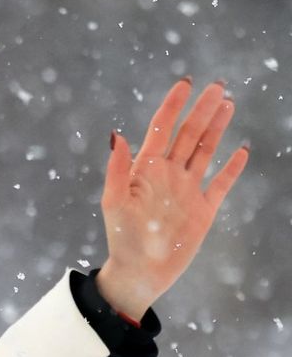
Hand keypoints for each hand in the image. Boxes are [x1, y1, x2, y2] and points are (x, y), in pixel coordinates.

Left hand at [97, 78, 249, 319]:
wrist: (141, 273)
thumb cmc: (122, 240)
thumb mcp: (114, 203)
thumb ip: (117, 170)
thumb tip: (116, 135)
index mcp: (146, 170)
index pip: (161, 129)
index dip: (172, 106)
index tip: (186, 83)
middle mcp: (168, 175)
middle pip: (188, 134)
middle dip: (201, 110)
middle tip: (217, 86)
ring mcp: (187, 190)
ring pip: (205, 151)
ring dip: (216, 128)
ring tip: (227, 104)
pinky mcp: (204, 209)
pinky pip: (221, 183)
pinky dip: (232, 167)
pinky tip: (242, 150)